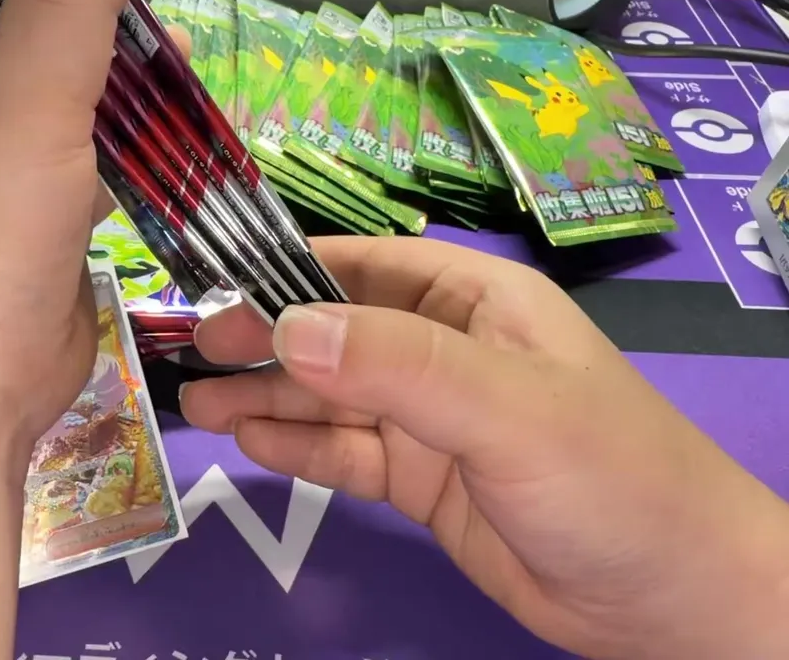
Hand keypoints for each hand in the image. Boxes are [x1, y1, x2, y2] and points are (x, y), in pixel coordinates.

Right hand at [181, 236, 788, 658]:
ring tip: (198, 405)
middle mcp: (446, 352)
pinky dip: (298, 448)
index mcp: (476, 304)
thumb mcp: (506, 407)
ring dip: (268, 397)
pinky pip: (346, 455)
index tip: (214, 280)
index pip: (367, 265)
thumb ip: (398, 365)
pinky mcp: (422, 482)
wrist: (670, 599)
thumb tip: (283, 326)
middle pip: (338, 333)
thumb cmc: (608, 476)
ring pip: (332, 398)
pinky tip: (250, 443)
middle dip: (267, 339)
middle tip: (193, 351)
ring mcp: (432, 421)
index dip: (291, 268)